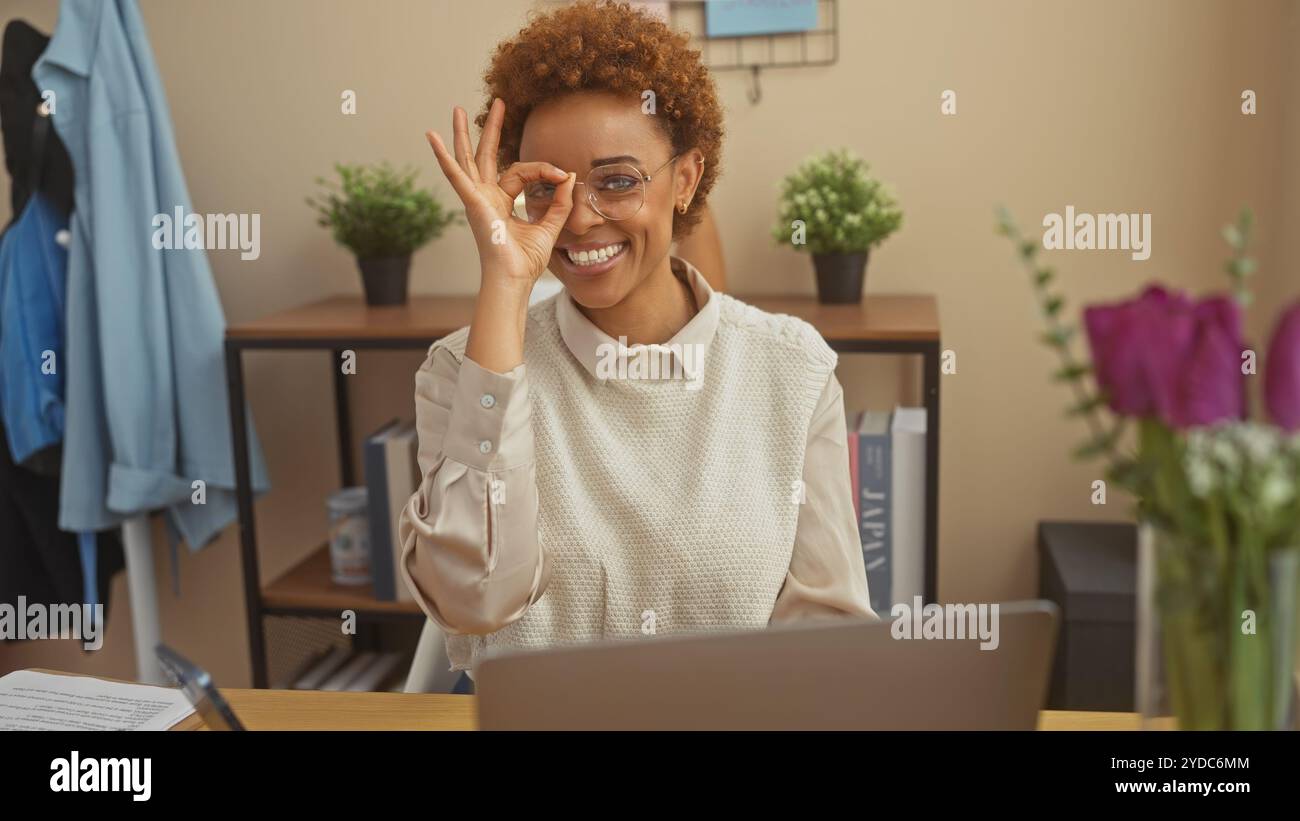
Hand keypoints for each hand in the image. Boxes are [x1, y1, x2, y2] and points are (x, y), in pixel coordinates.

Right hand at [426, 99, 575, 294]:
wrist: (514, 279)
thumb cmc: (525, 261)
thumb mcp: (549, 226)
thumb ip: (559, 201)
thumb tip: (569, 175)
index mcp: (501, 201)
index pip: (521, 171)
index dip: (544, 169)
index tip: (563, 173)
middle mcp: (485, 197)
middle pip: (487, 156)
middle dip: (492, 129)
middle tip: (500, 103)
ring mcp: (476, 199)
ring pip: (469, 159)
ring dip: (463, 133)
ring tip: (458, 108)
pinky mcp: (472, 203)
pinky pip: (456, 175)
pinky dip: (444, 156)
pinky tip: (432, 137)